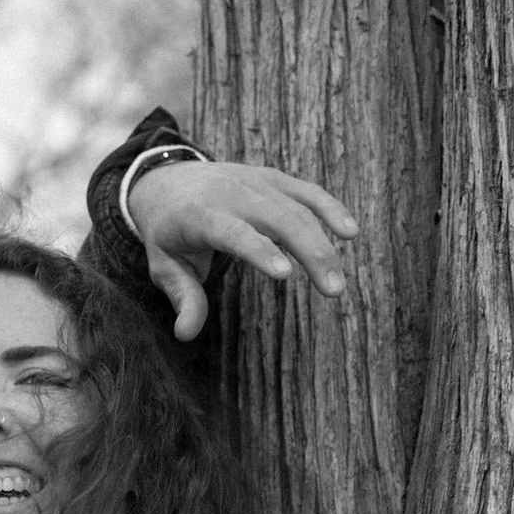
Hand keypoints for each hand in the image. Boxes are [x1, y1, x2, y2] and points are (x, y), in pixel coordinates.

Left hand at [126, 160, 358, 339]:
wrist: (166, 179)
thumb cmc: (167, 230)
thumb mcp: (163, 264)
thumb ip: (181, 296)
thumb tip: (185, 334)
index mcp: (200, 214)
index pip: (234, 232)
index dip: (261, 251)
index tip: (287, 274)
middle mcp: (232, 193)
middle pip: (279, 220)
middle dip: (310, 253)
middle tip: (333, 291)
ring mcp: (256, 182)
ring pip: (298, 209)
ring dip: (323, 244)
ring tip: (338, 283)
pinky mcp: (274, 179)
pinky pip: (307, 192)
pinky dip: (330, 208)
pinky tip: (350, 232)